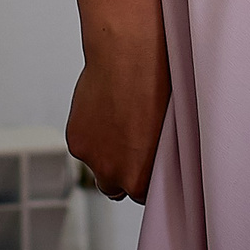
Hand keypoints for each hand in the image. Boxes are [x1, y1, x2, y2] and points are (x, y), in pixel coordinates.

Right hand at [65, 22, 167, 201]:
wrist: (128, 53)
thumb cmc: (159, 83)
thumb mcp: (173, 127)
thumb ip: (162, 155)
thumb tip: (163, 160)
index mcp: (145, 178)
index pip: (145, 195)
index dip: (148, 176)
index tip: (150, 161)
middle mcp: (117, 176)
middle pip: (117, 188)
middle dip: (123, 170)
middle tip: (133, 141)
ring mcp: (94, 159)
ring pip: (97, 167)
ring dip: (105, 152)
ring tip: (119, 118)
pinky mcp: (76, 142)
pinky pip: (84, 145)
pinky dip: (91, 132)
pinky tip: (105, 108)